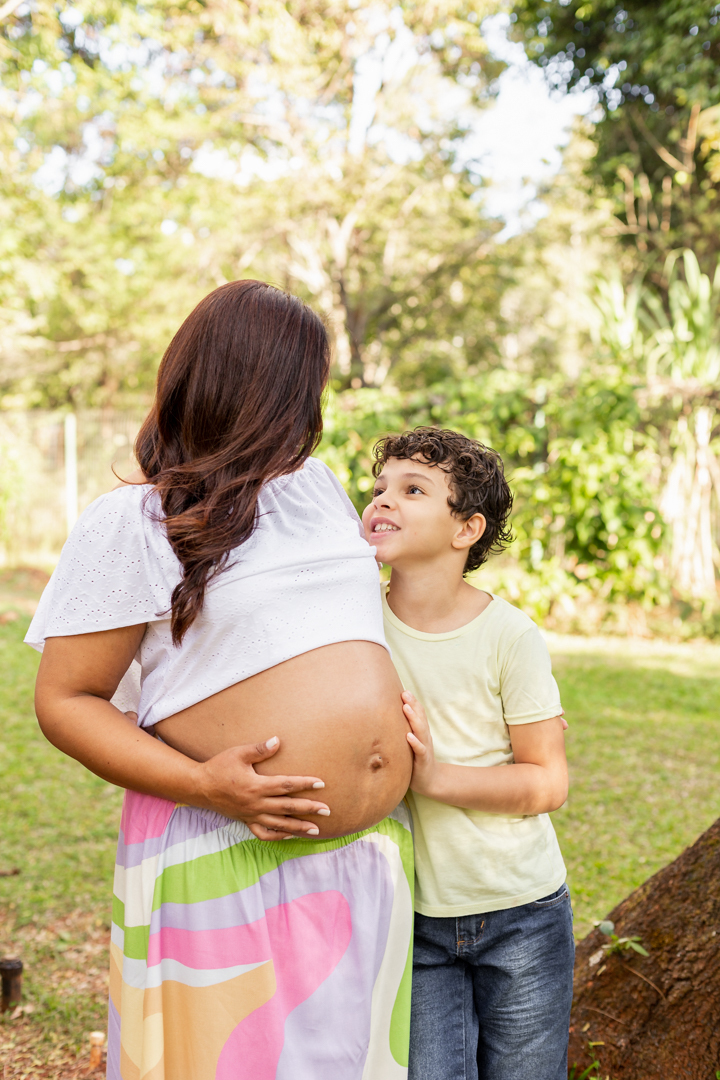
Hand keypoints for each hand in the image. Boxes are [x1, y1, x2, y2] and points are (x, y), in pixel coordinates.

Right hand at [195, 736, 329, 839]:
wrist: (199, 787)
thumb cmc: (220, 767)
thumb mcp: (238, 754)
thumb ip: (259, 749)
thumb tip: (277, 741)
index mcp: (256, 786)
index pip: (286, 785)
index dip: (305, 784)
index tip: (321, 784)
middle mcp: (256, 803)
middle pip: (288, 807)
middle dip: (309, 809)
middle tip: (327, 811)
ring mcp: (251, 815)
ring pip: (279, 824)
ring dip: (298, 827)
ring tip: (316, 830)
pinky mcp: (246, 821)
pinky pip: (263, 833)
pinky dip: (277, 836)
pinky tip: (289, 835)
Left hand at [402, 691, 438, 796]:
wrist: (430, 780)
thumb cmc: (415, 760)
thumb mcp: (410, 743)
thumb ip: (403, 730)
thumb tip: (385, 718)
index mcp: (420, 732)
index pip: (418, 714)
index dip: (412, 702)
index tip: (404, 690)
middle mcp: (424, 737)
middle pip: (420, 718)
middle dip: (412, 704)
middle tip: (404, 693)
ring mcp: (424, 747)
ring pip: (420, 730)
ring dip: (413, 718)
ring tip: (406, 708)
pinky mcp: (423, 760)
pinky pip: (420, 750)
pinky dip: (415, 742)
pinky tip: (408, 736)